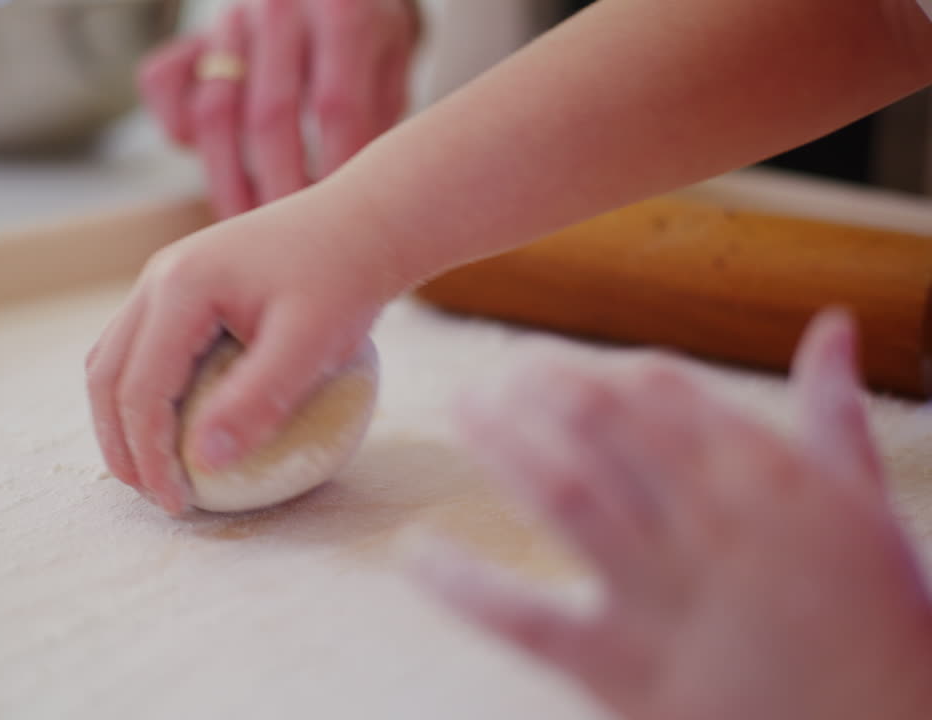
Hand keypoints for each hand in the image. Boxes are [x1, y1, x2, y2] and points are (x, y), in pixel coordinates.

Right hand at [84, 189, 402, 513]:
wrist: (365, 223)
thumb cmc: (344, 280)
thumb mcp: (311, 345)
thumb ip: (257, 400)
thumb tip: (204, 461)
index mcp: (182, 288)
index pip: (140, 389)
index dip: (151, 456)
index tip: (180, 505)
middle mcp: (160, 278)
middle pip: (107, 375)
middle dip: (121, 444)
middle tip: (155, 498)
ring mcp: (166, 277)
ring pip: (113, 358)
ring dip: (121, 419)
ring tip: (153, 471)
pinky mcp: (183, 284)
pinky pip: (140, 346)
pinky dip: (141, 392)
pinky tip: (174, 427)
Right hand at [139, 0, 418, 217]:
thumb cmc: (363, 43)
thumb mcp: (391, 69)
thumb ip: (379, 125)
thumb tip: (359, 209)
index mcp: (341, 11)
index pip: (335, 108)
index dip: (334, 175)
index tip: (339, 232)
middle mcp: (278, 9)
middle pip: (270, 117)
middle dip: (279, 194)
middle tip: (288, 255)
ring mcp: (226, 23)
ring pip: (213, 113)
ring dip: (229, 184)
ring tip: (246, 236)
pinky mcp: (186, 39)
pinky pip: (162, 85)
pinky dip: (177, 134)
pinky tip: (207, 172)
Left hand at [411, 310, 931, 719]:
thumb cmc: (879, 619)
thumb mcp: (866, 507)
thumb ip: (833, 411)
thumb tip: (832, 322)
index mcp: (768, 474)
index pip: (660, 386)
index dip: (602, 371)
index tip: (567, 373)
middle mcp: (711, 522)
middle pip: (598, 423)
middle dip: (538, 386)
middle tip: (496, 374)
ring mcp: (663, 597)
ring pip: (561, 494)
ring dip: (501, 442)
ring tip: (461, 408)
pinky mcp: (625, 671)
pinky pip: (525, 619)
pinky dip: (462, 585)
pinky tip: (415, 552)